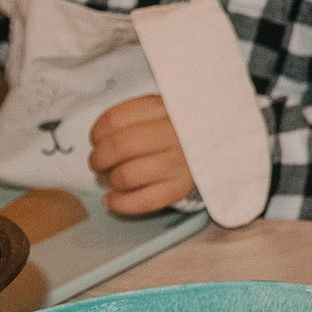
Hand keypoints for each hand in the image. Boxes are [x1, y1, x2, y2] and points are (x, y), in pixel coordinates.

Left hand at [86, 94, 196, 215]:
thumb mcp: (157, 110)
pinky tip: (112, 199)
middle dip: (98, 158)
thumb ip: (129, 117)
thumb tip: (97, 139)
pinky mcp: (180, 188)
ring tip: (111, 177)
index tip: (97, 139)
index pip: (115, 119)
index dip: (97, 132)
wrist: (214, 146)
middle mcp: (174, 134)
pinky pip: (142, 201)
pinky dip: (119, 203)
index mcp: (163, 109)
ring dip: (109, 179)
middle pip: (119, 147)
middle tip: (98, 162)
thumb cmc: (174, 129)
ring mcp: (179, 163)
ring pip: (127, 176)